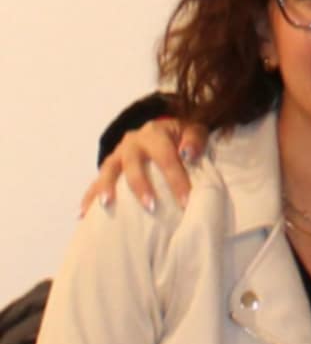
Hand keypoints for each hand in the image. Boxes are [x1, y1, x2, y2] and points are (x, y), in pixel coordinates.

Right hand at [80, 119, 206, 216]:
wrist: (163, 129)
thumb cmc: (182, 135)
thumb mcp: (193, 130)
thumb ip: (195, 139)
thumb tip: (189, 153)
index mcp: (155, 133)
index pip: (165, 157)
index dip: (175, 179)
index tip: (185, 202)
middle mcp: (133, 142)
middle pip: (133, 163)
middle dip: (141, 186)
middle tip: (151, 207)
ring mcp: (118, 153)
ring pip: (108, 169)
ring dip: (106, 188)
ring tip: (106, 206)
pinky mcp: (110, 165)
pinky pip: (95, 181)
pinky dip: (88, 196)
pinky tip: (83, 214)